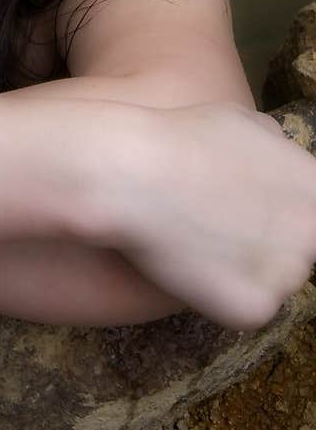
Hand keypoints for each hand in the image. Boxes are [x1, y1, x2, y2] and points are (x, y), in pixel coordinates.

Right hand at [114, 102, 315, 330]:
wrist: (132, 174)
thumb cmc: (179, 139)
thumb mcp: (240, 121)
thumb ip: (273, 145)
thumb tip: (279, 151)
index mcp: (314, 189)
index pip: (309, 218)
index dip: (275, 216)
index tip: (242, 212)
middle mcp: (313, 234)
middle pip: (295, 253)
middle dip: (261, 245)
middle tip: (214, 227)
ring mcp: (289, 275)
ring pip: (268, 282)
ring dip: (237, 270)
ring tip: (194, 241)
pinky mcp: (256, 308)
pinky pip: (240, 309)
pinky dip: (215, 296)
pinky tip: (187, 265)